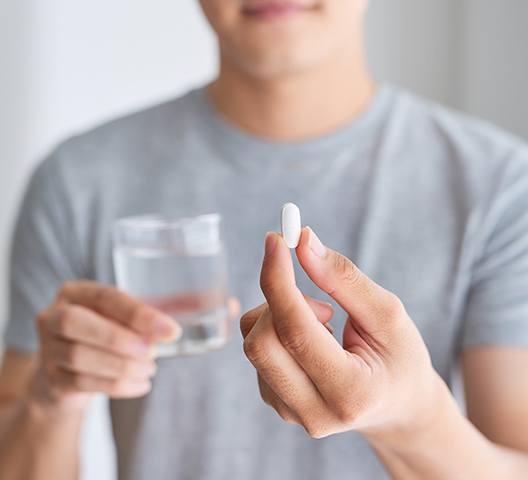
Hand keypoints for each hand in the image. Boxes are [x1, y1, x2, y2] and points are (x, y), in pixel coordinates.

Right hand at [27, 281, 180, 412]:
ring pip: (79, 356)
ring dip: (121, 365)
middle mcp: (53, 316)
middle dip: (118, 338)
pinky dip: (117, 385)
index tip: (171, 330)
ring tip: (150, 369)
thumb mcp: (122, 319)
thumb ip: (148, 317)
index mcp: (75, 293)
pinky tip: (141, 384)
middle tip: (152, 352)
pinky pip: (82, 382)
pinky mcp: (50, 379)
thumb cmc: (104, 336)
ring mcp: (47, 349)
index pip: (105, 297)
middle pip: (75, 322)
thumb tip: (183, 317)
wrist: (68, 374)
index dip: (138, 314)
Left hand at [241, 228, 445, 439]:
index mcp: (350, 392)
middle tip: (319, 297)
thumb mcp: (388, 314)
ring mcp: (290, 412)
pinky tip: (313, 341)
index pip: (296, 332)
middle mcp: (314, 413)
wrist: (397, 407)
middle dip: (279, 300)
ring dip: (282, 315)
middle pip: (261, 343)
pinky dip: (278, 329)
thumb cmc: (400, 357)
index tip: (275, 240)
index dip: (279, 281)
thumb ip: (344, 278)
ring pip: (254, 343)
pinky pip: (257, 351)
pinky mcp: (275, 402)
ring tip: (327, 325)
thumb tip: (303, 242)